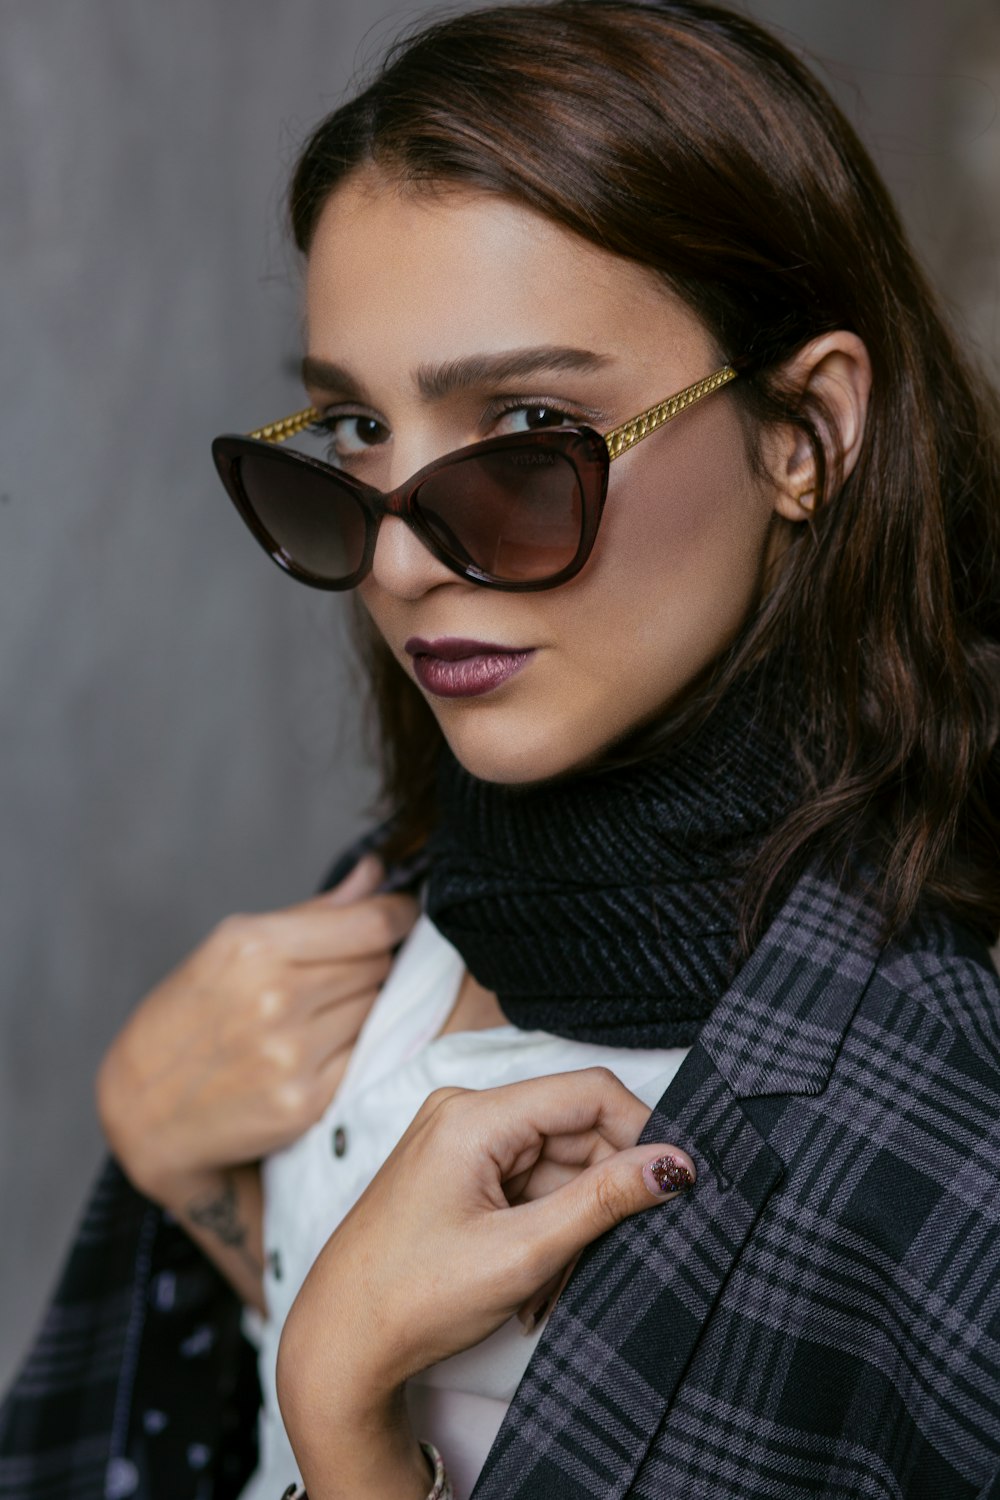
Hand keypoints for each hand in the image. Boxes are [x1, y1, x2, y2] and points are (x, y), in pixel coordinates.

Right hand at [96, 855, 416, 1203]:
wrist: (143, 1111)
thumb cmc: (187, 1017)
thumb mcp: (231, 948)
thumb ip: (315, 913)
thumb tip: (376, 872)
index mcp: (254, 947)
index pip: (370, 924)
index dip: (400, 915)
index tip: (403, 914)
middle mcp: (276, 998)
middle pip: (377, 965)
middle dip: (372, 961)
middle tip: (342, 971)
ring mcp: (292, 1054)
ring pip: (376, 1010)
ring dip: (363, 1006)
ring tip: (319, 1013)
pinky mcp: (305, 1103)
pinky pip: (363, 1057)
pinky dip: (353, 1049)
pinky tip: (320, 1050)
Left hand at [276, 1068, 693, 1497]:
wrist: (338, 1346)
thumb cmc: (412, 1299)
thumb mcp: (522, 1253)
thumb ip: (604, 1201)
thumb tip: (674, 1164)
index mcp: (474, 1115)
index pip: (589, 1092)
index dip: (641, 1132)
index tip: (674, 1184)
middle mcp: (465, 1112)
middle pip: (575, 1129)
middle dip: (601, 1191)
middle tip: (609, 1255)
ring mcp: (459, 1141)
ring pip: (557, 1162)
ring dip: (573, 1219)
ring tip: (554, 1281)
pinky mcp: (458, 1170)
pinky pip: (529, 1182)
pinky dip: (546, 1226)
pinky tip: (536, 1276)